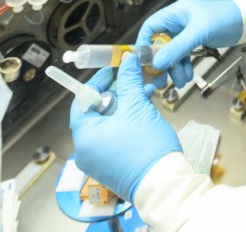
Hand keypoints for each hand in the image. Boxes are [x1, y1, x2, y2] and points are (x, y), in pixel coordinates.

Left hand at [69, 53, 180, 201]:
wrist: (164, 185)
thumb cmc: (147, 147)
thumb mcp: (137, 107)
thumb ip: (129, 81)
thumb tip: (128, 60)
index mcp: (84, 136)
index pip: (82, 100)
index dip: (98, 82)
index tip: (113, 70)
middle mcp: (85, 151)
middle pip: (95, 113)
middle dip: (117, 93)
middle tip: (132, 81)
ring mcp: (98, 162)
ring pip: (108, 125)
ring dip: (125, 107)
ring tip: (146, 95)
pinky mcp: (111, 168)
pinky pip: (114, 139)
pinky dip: (126, 124)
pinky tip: (145, 113)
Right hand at [136, 0, 242, 87]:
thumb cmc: (223, 20)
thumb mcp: (199, 33)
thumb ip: (178, 48)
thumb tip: (157, 63)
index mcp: (175, 13)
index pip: (151, 26)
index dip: (144, 43)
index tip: (144, 62)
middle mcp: (178, 21)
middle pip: (161, 43)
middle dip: (162, 62)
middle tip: (161, 80)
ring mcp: (187, 31)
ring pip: (173, 52)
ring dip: (175, 67)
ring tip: (180, 82)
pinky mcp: (196, 40)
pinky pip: (184, 55)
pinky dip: (184, 66)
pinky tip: (187, 77)